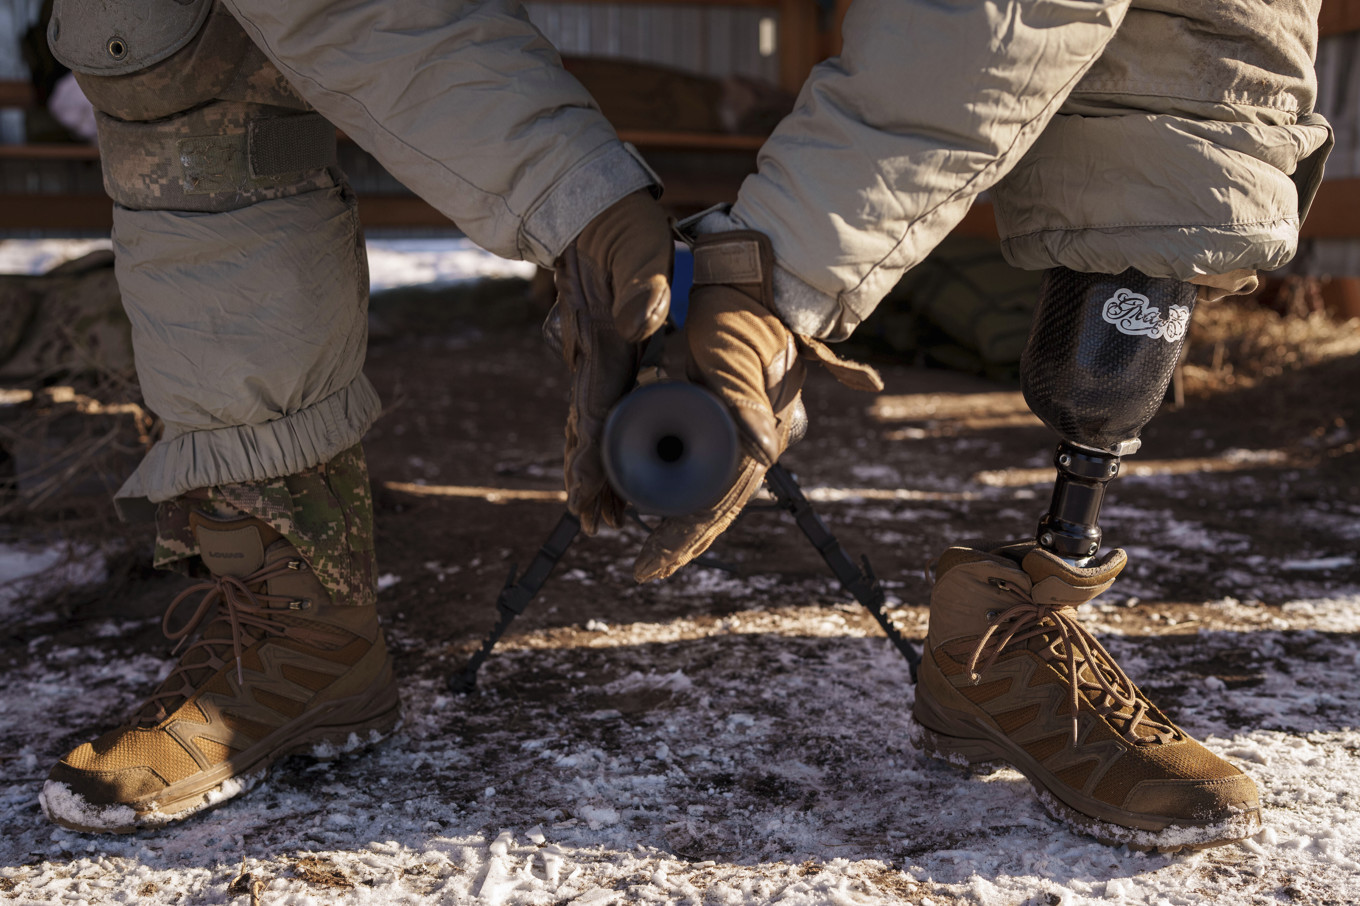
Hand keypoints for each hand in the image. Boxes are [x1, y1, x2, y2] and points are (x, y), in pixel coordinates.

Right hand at [556, 190, 672, 532]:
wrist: (587, 210)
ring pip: (587, 423)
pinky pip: (592, 404)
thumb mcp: (642, 248)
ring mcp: (587, 355)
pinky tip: (597, 461)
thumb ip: (645, 283)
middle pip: (588, 430)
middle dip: (589, 480)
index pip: (599, 412)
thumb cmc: (624, 229)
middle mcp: (590, 356)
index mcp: (606, 342)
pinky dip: (592, 439)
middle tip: (596, 525)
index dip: (594, 459)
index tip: (589, 500)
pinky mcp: (594, 350)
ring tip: (599, 513)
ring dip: (590, 467)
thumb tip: (645, 320)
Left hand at [633, 231, 880, 581]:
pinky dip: (679, 492)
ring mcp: (737, 432)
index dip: (681, 538)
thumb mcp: (733, 353)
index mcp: (751, 436)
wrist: (749, 279)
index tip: (651, 564)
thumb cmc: (738, 312)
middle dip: (677, 543)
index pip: (714, 505)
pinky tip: (660, 505)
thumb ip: (743, 396)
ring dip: (679, 525)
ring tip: (651, 553)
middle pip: (711, 509)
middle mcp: (747, 442)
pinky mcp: (721, 416)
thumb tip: (765, 452)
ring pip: (706, 493)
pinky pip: (701, 467)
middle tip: (645, 571)